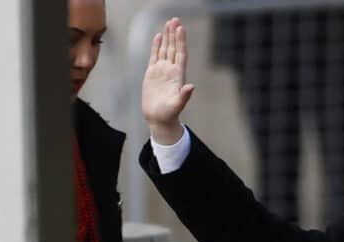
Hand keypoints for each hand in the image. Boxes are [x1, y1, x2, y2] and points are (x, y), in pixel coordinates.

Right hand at [143, 17, 194, 144]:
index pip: (180, 54)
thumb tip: (191, 87)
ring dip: (167, 37)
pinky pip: (155, 56)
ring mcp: (162, 71)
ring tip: (169, 23)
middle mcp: (171, 70)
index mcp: (178, 76)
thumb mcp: (177, 106)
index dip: (181, 41)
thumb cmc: (169, 114)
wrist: (159, 119)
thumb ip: (184, 96)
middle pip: (173, 48)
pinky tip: (158, 36)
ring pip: (165, 49)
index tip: (181, 28)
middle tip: (175, 20)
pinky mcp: (152, 73)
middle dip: (174, 34)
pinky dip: (156, 46)